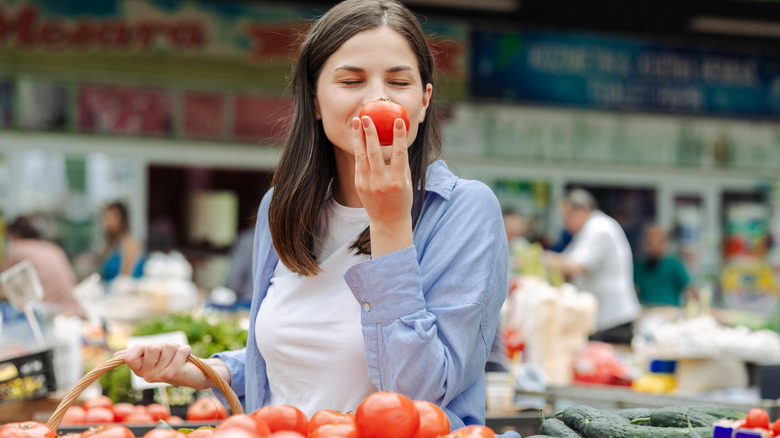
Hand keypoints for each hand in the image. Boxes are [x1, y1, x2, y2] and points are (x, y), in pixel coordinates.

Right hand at [119, 343, 226, 389]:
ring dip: (175, 348)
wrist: (192, 374)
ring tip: (177, 357)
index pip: (129, 356)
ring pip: (167, 346)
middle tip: (168, 355)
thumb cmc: (170, 361)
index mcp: (139, 370)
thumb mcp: (153, 355)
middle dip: (163, 345)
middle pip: (151, 347)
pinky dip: (185, 350)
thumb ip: (136, 354)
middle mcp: (147, 375)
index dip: (140, 348)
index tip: (150, 351)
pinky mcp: (173, 373)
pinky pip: (180, 351)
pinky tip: (186, 358)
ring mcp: (160, 376)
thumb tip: (116, 356)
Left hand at [353, 115, 413, 256]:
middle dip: (370, 133)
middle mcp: (382, 182)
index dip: (399, 137)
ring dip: (359, 137)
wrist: (388, 221)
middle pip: (375, 153)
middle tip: (367, 116)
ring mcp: (368, 184)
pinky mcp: (359, 184)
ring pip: (362, 156)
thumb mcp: (407, 181)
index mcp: (398, 181)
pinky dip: (358, 148)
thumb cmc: (402, 198)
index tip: (398, 121)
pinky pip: (358, 163)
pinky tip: (358, 136)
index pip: (399, 154)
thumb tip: (399, 138)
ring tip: (357, 121)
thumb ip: (401, 162)